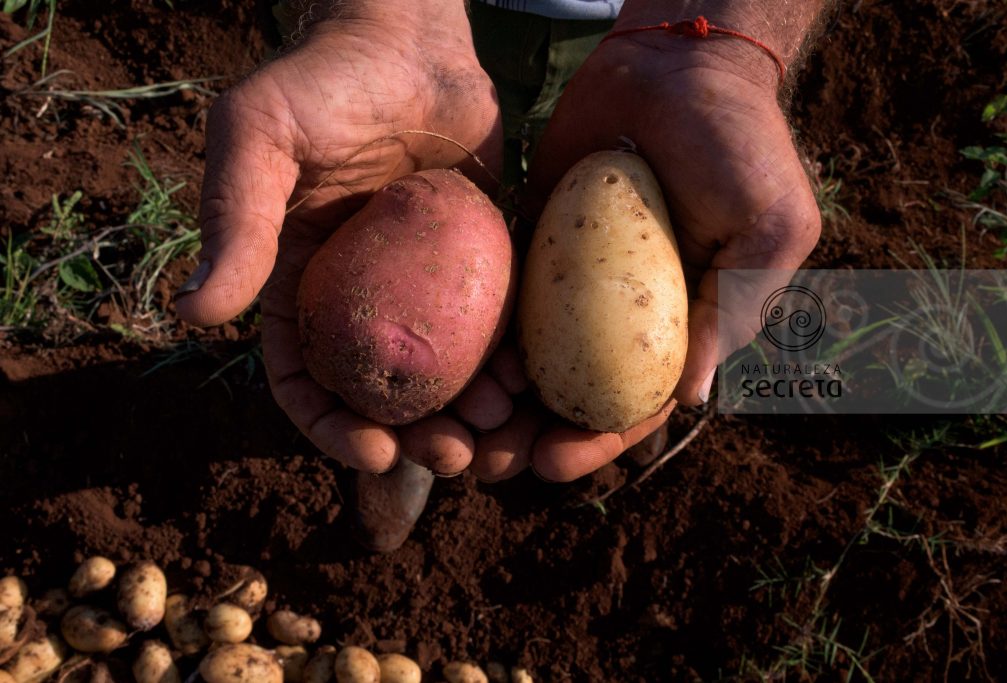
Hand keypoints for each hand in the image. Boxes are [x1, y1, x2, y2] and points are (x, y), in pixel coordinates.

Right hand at [174, 3, 504, 472]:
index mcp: (297, 285)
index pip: (305, 379)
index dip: (333, 428)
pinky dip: (509, 363)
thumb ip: (232, 221)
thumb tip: (190, 313)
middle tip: (457, 458)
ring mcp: (423, 285)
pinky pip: (494, 327)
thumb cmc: (323, 81)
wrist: (408, 35)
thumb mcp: (259, 139)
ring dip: (472, 417)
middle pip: (385, 393)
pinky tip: (531, 381)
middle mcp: (359, 296)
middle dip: (418, 439)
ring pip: (446, 375)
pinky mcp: (477, 264)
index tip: (376, 453)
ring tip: (502, 434)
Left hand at [472, 28, 820, 481]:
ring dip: (489, 400)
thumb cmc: (741, 144)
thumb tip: (692, 398)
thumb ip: (733, 308)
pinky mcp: (531, 243)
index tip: (553, 463)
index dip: (596, 442)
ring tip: (449, 426)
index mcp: (679, 325)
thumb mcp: (767, 227)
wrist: (680, 60)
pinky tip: (444, 358)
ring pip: (524, 359)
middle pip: (567, 395)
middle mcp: (620, 316)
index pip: (635, 403)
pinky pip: (498, 295)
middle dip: (526, 435)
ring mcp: (570, 283)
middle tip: (484, 460)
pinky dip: (474, 332)